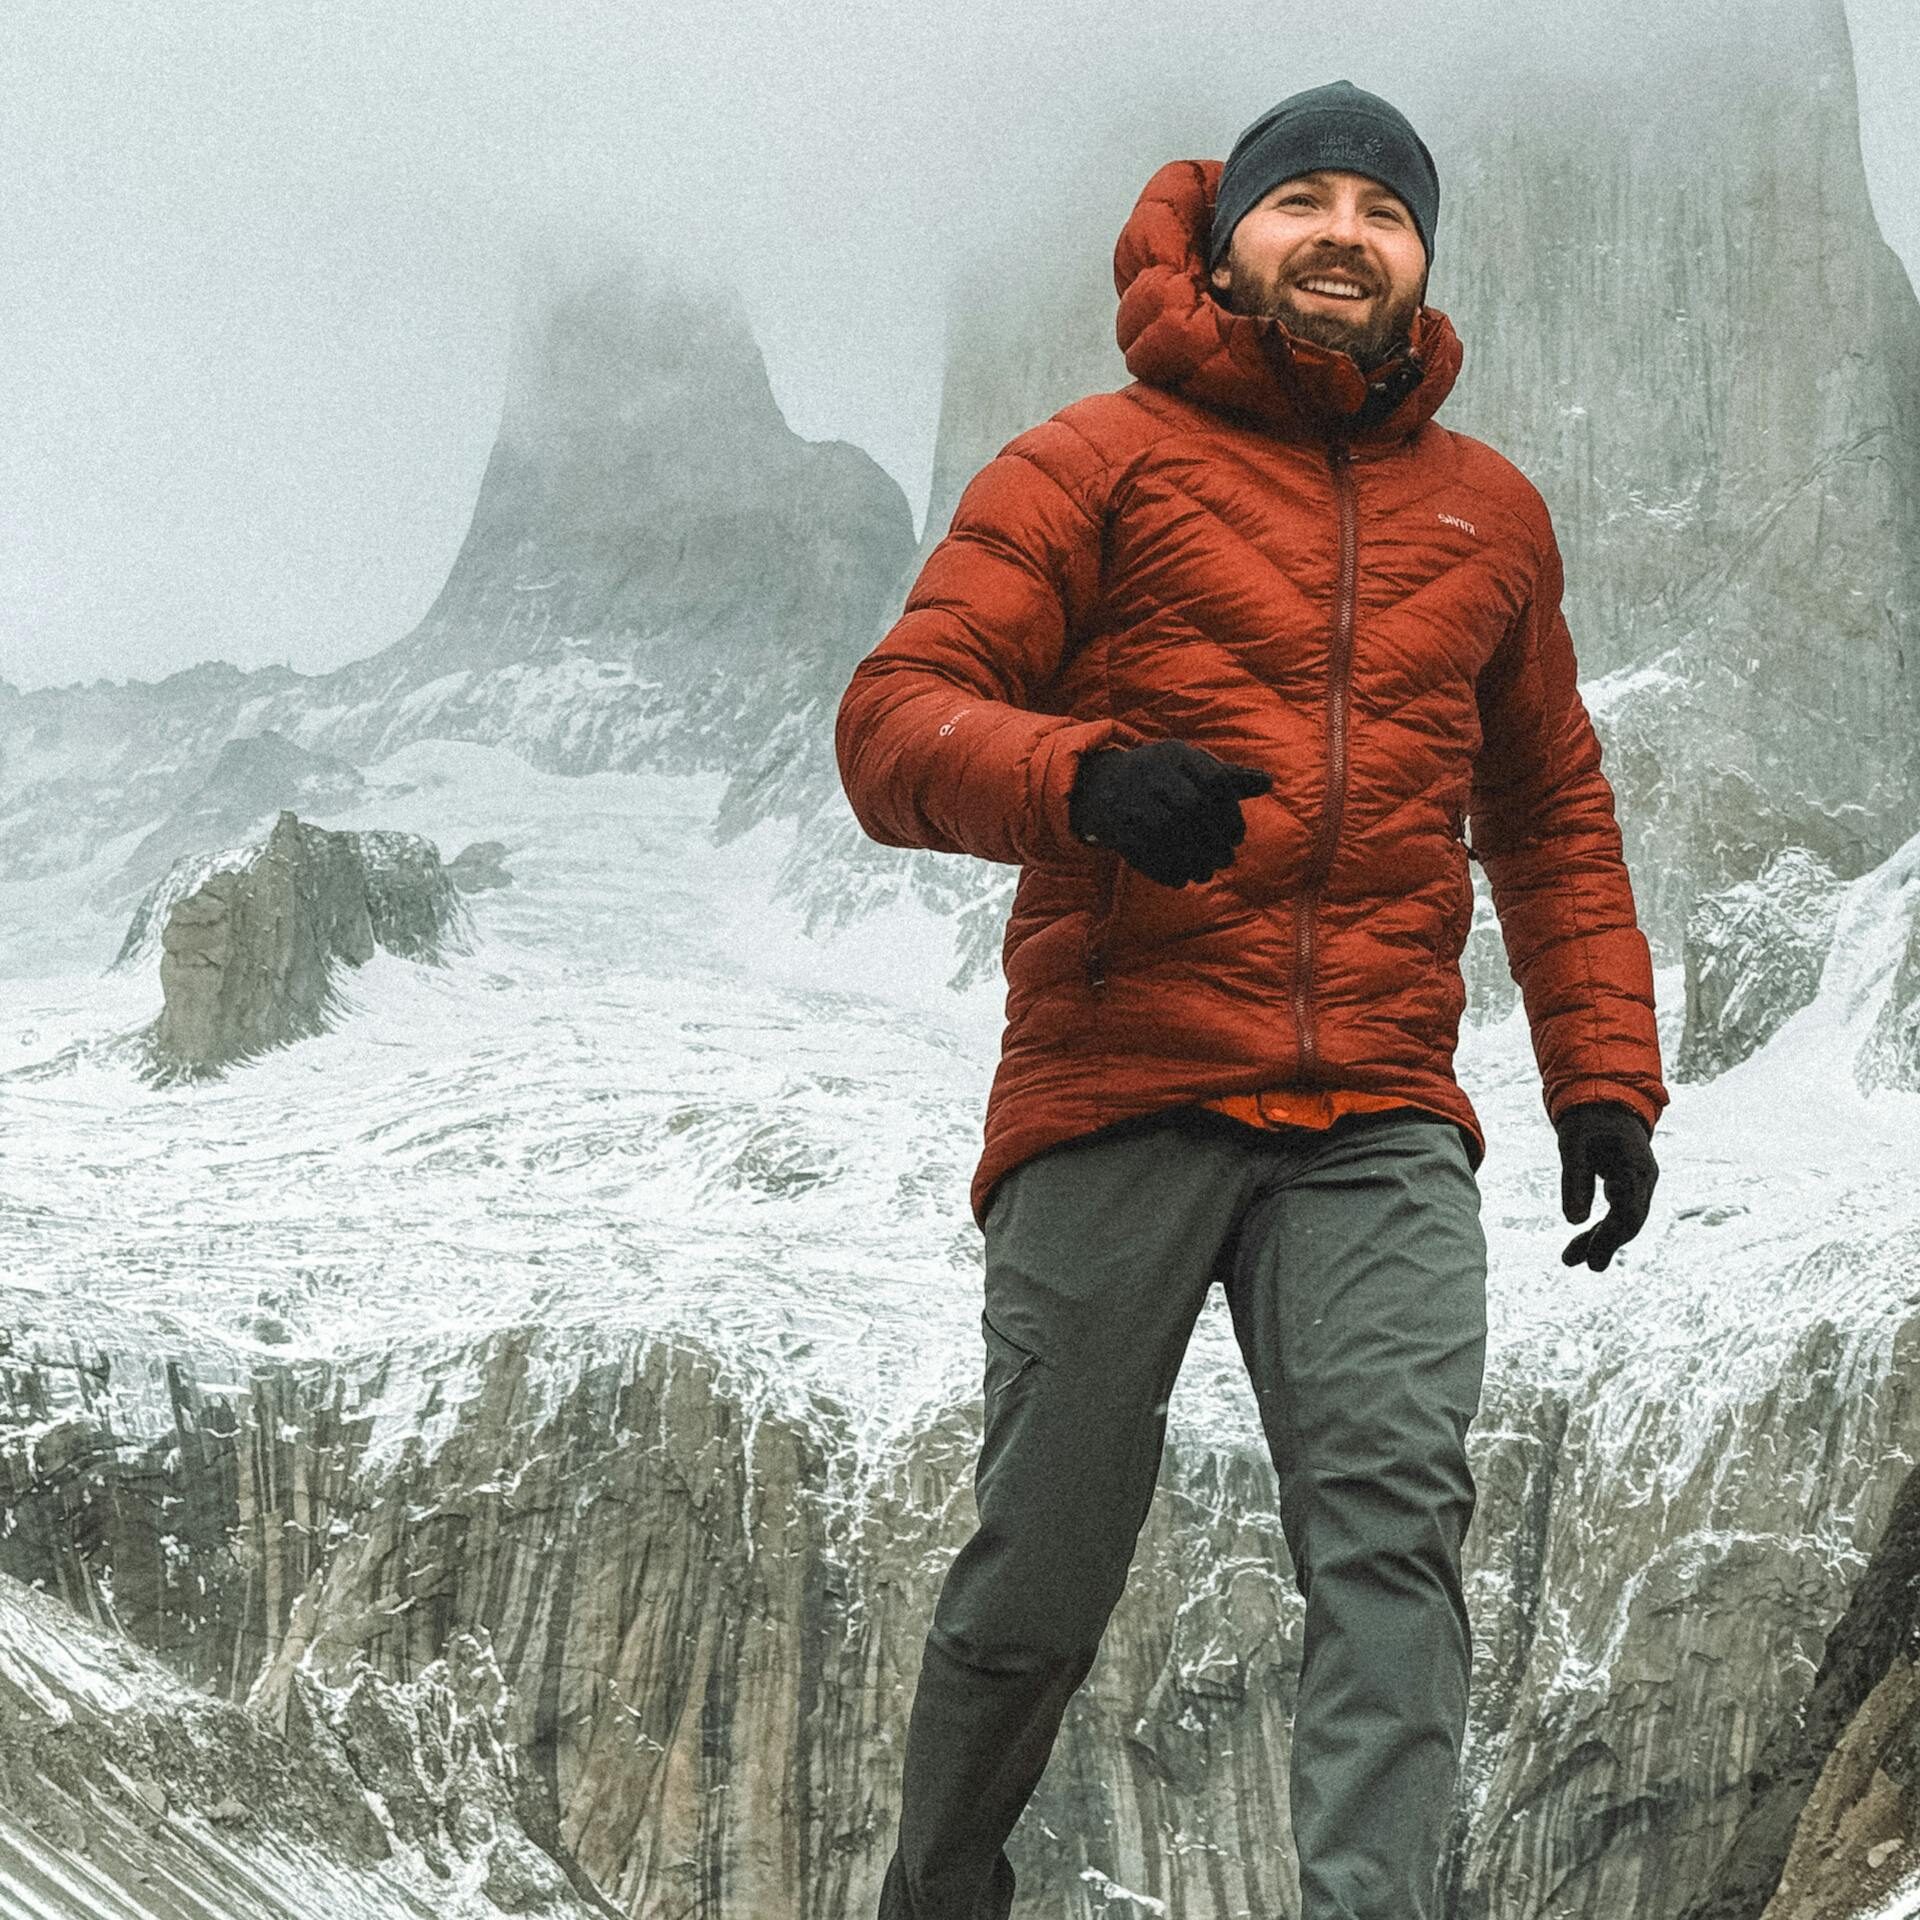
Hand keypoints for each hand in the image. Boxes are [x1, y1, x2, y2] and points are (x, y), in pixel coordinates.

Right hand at [1068, 740, 1271, 886]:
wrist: (1099, 785)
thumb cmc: (1159, 777)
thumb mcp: (1190, 767)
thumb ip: (1228, 777)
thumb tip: (1268, 782)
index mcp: (1174, 753)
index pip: (1213, 780)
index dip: (1231, 813)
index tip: (1237, 837)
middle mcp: (1150, 771)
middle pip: (1190, 806)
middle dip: (1213, 839)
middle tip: (1226, 860)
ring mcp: (1128, 798)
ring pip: (1167, 832)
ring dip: (1192, 859)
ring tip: (1206, 873)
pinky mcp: (1113, 825)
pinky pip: (1142, 851)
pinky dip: (1165, 870)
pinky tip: (1181, 879)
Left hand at [1555, 1101, 1657, 1270]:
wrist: (1606, 1099)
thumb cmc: (1588, 1118)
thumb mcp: (1573, 1143)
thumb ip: (1575, 1179)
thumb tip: (1573, 1221)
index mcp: (1636, 1167)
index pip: (1629, 1213)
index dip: (1611, 1238)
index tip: (1591, 1258)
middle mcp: (1644, 1179)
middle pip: (1629, 1222)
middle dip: (1602, 1244)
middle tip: (1571, 1261)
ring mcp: (1640, 1183)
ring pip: (1625, 1221)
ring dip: (1600, 1240)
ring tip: (1569, 1259)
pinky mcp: (1629, 1186)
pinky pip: (1619, 1213)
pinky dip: (1601, 1228)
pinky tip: (1583, 1242)